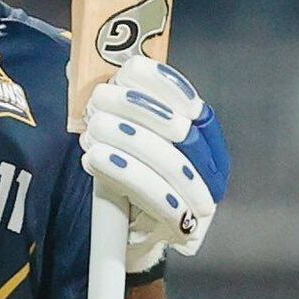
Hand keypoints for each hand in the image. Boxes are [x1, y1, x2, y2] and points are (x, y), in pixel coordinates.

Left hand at [79, 55, 230, 270]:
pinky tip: (96, 159)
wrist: (129, 234)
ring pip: (172, 164)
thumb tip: (87, 63)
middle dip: (138, 109)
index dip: (163, 83)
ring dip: (129, 140)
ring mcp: (201, 198)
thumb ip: (118, 103)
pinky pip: (161, 199)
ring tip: (94, 129)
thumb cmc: (128, 175)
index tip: (129, 70)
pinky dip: (127, 174)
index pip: (190, 103)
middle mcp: (211, 165)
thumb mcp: (125, 135)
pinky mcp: (182, 226)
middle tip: (98, 99)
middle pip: (182, 131)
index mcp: (203, 136)